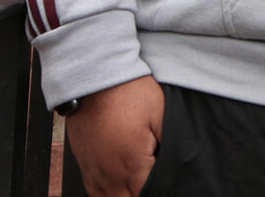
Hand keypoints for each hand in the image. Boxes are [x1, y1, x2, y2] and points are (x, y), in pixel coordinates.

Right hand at [65, 75, 163, 196]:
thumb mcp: (162, 115)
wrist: (94, 80)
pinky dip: (109, 195)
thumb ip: (172, 145)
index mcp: (130, 166)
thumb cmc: (129, 94)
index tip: (171, 184)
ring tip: (140, 186)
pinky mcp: (84, 165)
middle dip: (143, 195)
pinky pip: (95, 192)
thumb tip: (180, 165)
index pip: (147, 195)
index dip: (162, 191)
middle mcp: (108, 175)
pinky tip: (121, 190)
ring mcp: (93, 171)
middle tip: (158, 183)